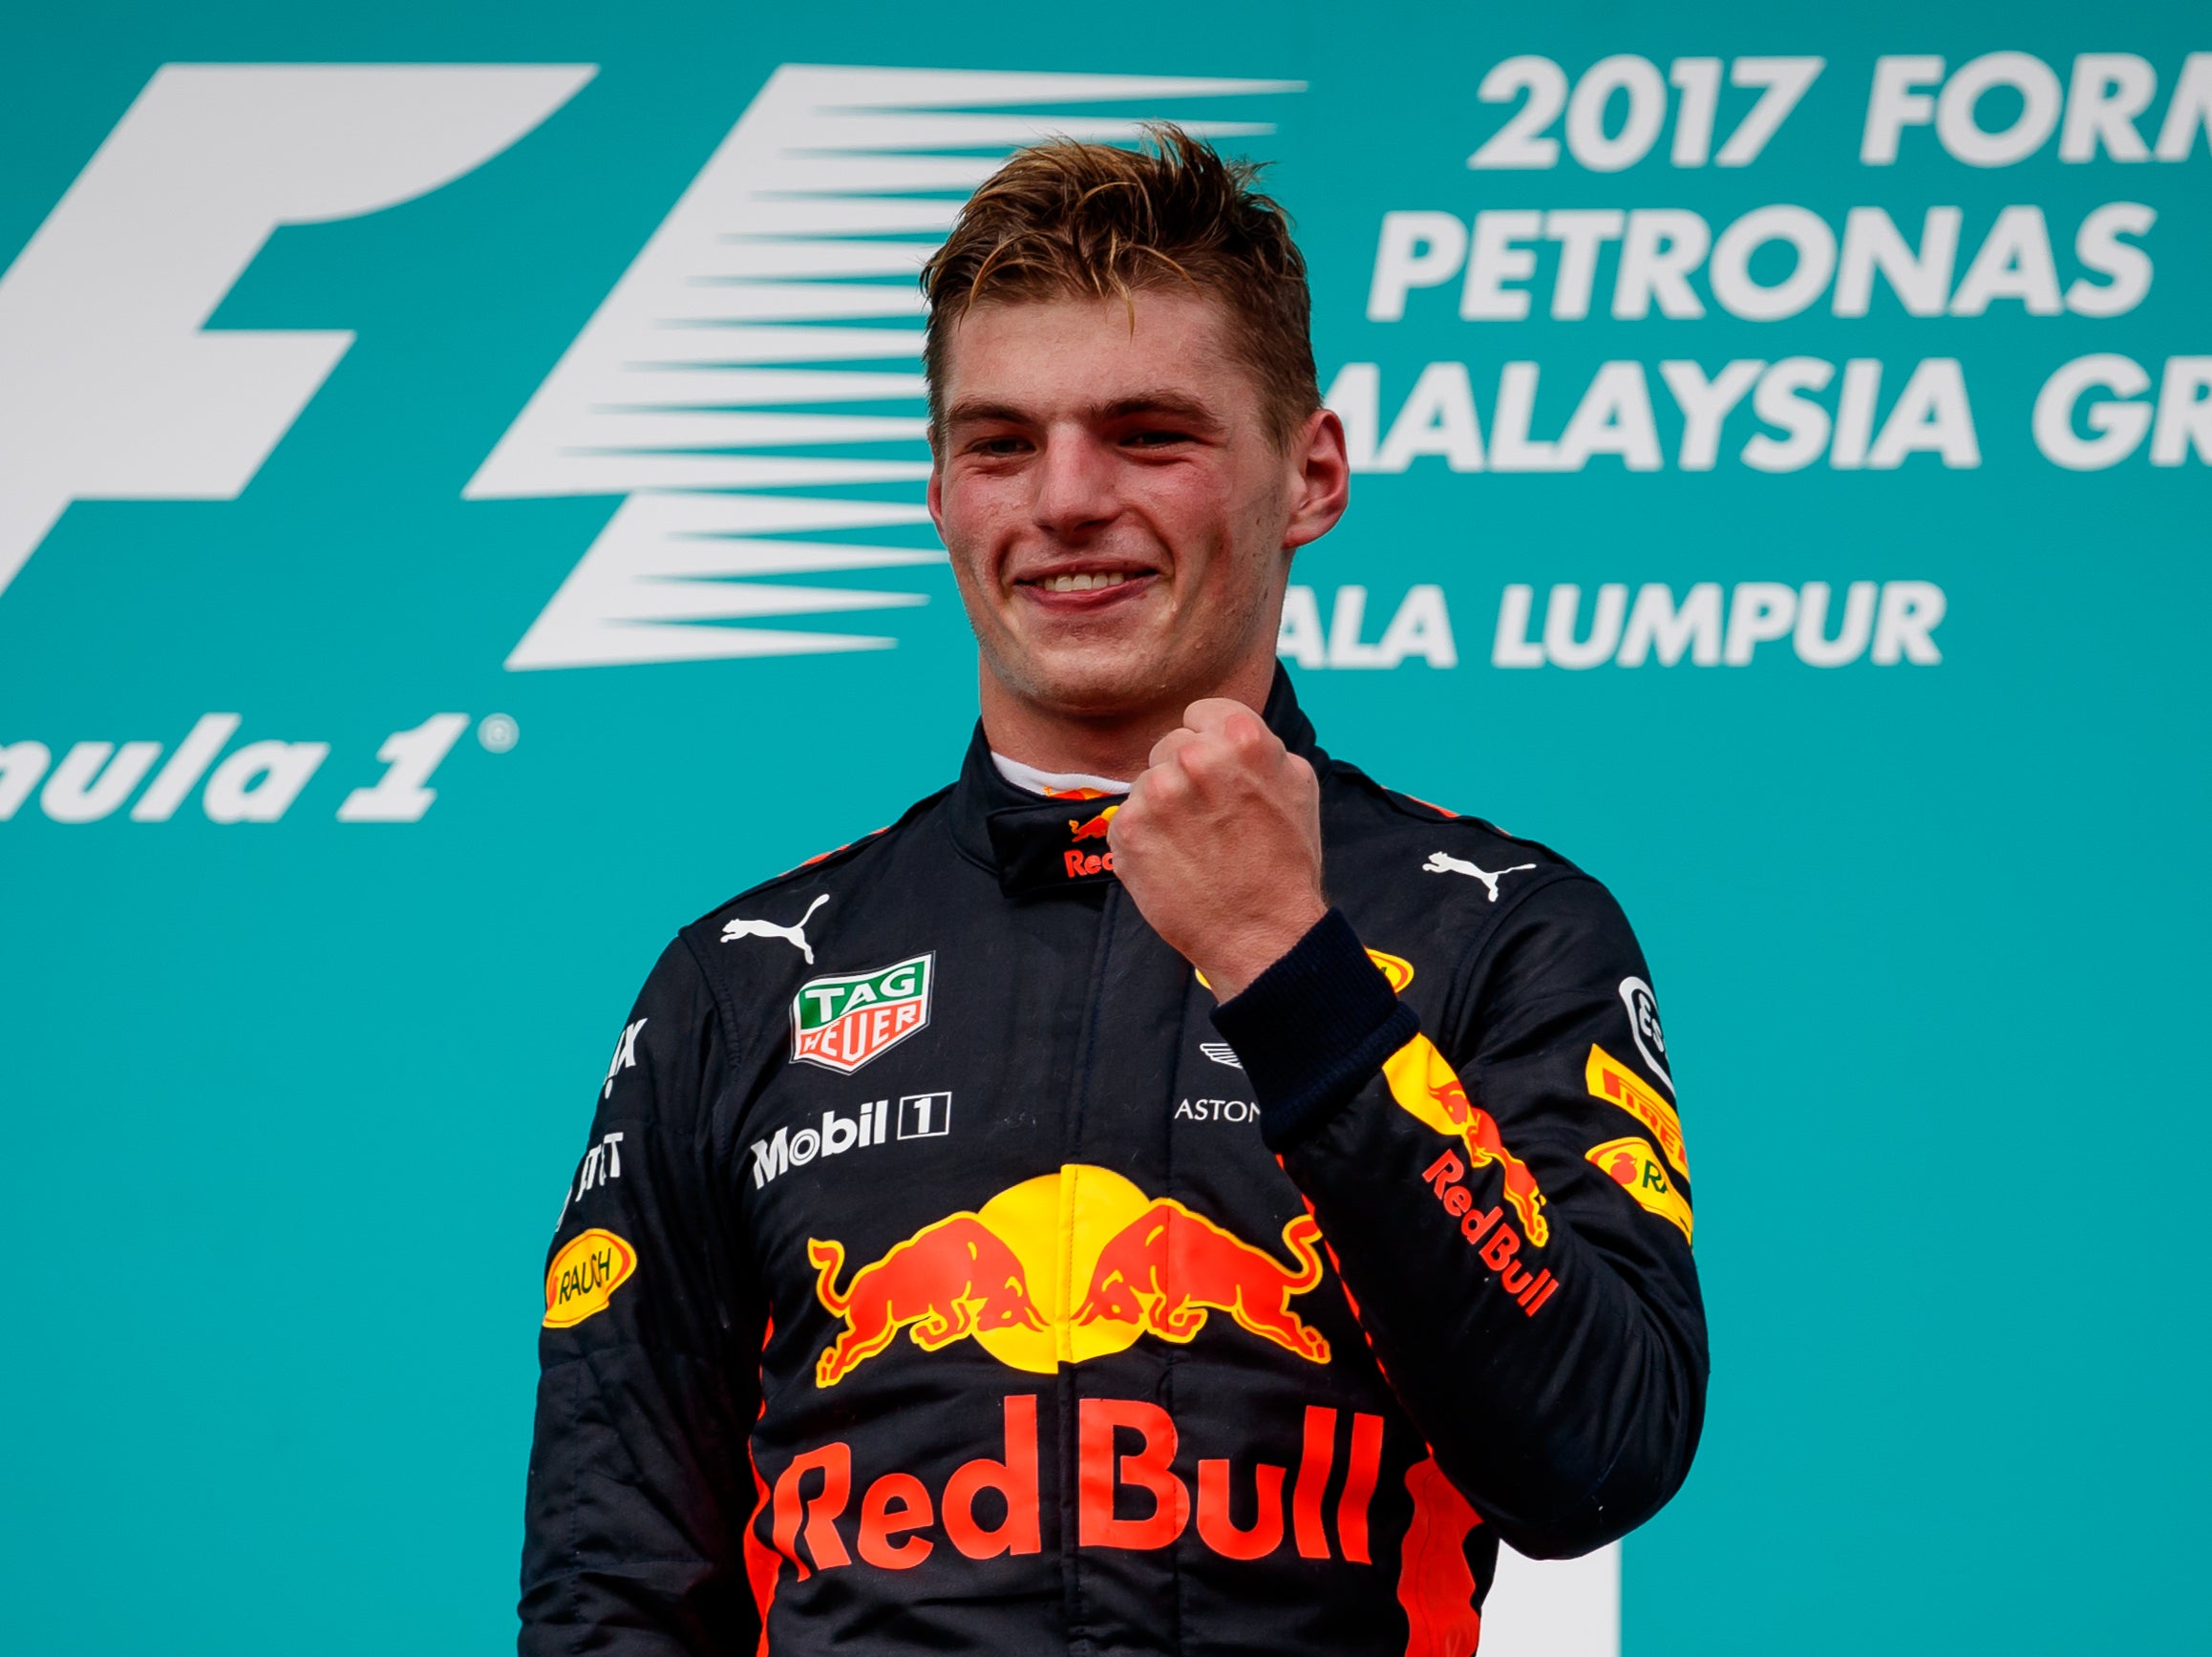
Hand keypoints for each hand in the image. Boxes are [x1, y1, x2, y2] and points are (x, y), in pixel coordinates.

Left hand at [1108, 699, 1327, 999]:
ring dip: (1164, 806)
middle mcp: (1194, 758)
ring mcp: (1156, 794)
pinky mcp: (1127, 829)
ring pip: (1148, 781)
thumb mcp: (1298, 784)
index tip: (1223, 776)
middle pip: (1171, 745)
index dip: (1213, 744)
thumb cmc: (1285, 863)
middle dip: (1186, 774)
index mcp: (1241, 737)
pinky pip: (1129, 816)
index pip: (1200, 713)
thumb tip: (1225, 730)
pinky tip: (1174, 860)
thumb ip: (1261, 744)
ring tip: (1196, 843)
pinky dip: (1145, 837)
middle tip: (1212, 818)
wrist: (1261, 933)